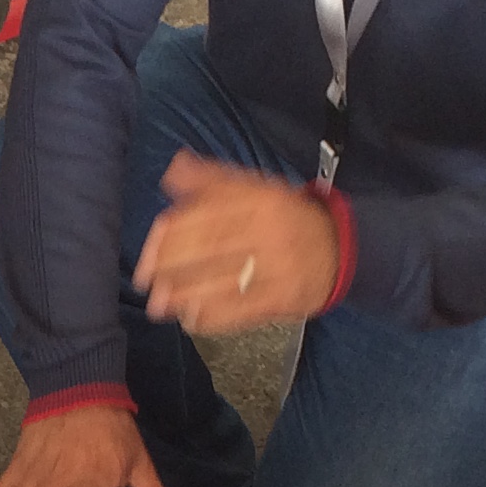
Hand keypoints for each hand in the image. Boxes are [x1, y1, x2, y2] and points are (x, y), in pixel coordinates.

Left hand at [131, 152, 339, 333]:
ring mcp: (280, 269)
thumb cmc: (286, 216)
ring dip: (186, 296)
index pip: (210, 216)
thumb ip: (212, 180)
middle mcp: (271, 233)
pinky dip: (213, 318)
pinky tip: (190, 319)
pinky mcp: (284, 299)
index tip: (150, 247)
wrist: (339, 246)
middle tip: (146, 279)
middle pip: (213, 249)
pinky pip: (243, 311)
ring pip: (225, 283)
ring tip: (159, 304)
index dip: (175, 233)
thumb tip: (173, 167)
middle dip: (173, 266)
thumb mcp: (255, 187)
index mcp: (262, 200)